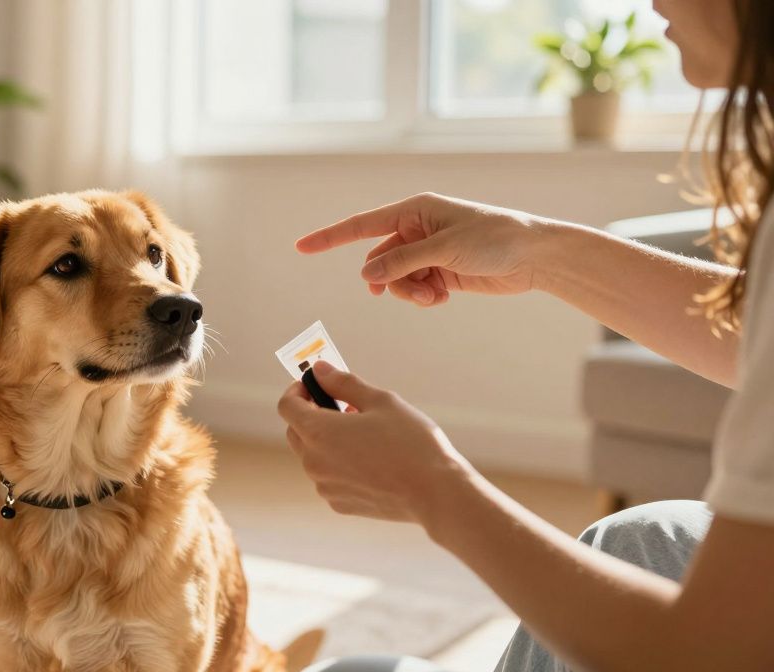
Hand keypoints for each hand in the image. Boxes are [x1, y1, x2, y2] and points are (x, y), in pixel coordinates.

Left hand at [277, 361, 476, 524]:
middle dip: (313, 414)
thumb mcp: (380, 401)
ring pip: (313, 456)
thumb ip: (343, 383)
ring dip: (327, 440)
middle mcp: (313, 462)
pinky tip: (371, 460)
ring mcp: (325, 486)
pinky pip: (329, 477)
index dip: (298, 390)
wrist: (435, 493)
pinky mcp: (339, 504)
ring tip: (364, 434)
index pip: (287, 405)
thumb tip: (319, 369)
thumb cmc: (410, 442)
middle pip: (296, 431)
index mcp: (317, 432)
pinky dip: (339, 464)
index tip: (316, 384)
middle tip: (346, 406)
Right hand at [295, 192, 566, 306]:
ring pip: (396, 279)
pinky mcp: (440, 271)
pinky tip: (445, 295)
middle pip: (380, 261)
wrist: (533, 256)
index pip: (361, 225)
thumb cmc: (494, 238)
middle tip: (416, 291)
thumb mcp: (444, 249)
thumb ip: (402, 262)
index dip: (329, 238)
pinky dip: (424, 297)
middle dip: (391, 281)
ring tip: (435, 296)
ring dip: (410, 293)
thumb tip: (367, 274)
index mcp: (414, 211)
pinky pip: (415, 288)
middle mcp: (417, 228)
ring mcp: (427, 251)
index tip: (301, 247)